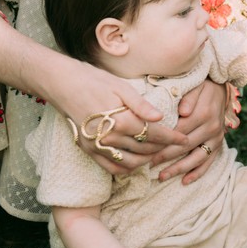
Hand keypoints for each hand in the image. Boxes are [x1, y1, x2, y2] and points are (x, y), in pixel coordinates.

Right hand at [55, 59, 186, 175]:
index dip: (172, 137)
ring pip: (131, 162)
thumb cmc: (93, 80)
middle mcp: (109, 137)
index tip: (185, 138)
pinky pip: (111, 166)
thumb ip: (141, 105)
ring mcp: (97, 146)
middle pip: (145, 150)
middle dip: (164, 148)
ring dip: (147, 160)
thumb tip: (160, 117)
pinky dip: (127, 167)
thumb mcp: (120, 86)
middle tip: (175, 144)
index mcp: (121, 120)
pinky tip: (136, 161)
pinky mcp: (88, 149)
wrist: (61, 84)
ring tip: (158, 152)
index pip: (154, 134)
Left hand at [152, 77, 227, 184]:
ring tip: (162, 177)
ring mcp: (216, 138)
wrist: (221, 88)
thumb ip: (188, 98)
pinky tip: (185, 181)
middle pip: (185, 146)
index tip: (148, 148)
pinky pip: (208, 161)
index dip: (163, 141)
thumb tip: (183, 112)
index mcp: (204, 113)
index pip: (180, 131)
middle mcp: (212, 127)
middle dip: (166, 157)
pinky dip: (197, 172)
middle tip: (148, 164)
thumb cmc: (201, 86)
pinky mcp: (218, 144)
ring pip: (197, 158)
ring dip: (179, 169)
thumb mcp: (195, 86)